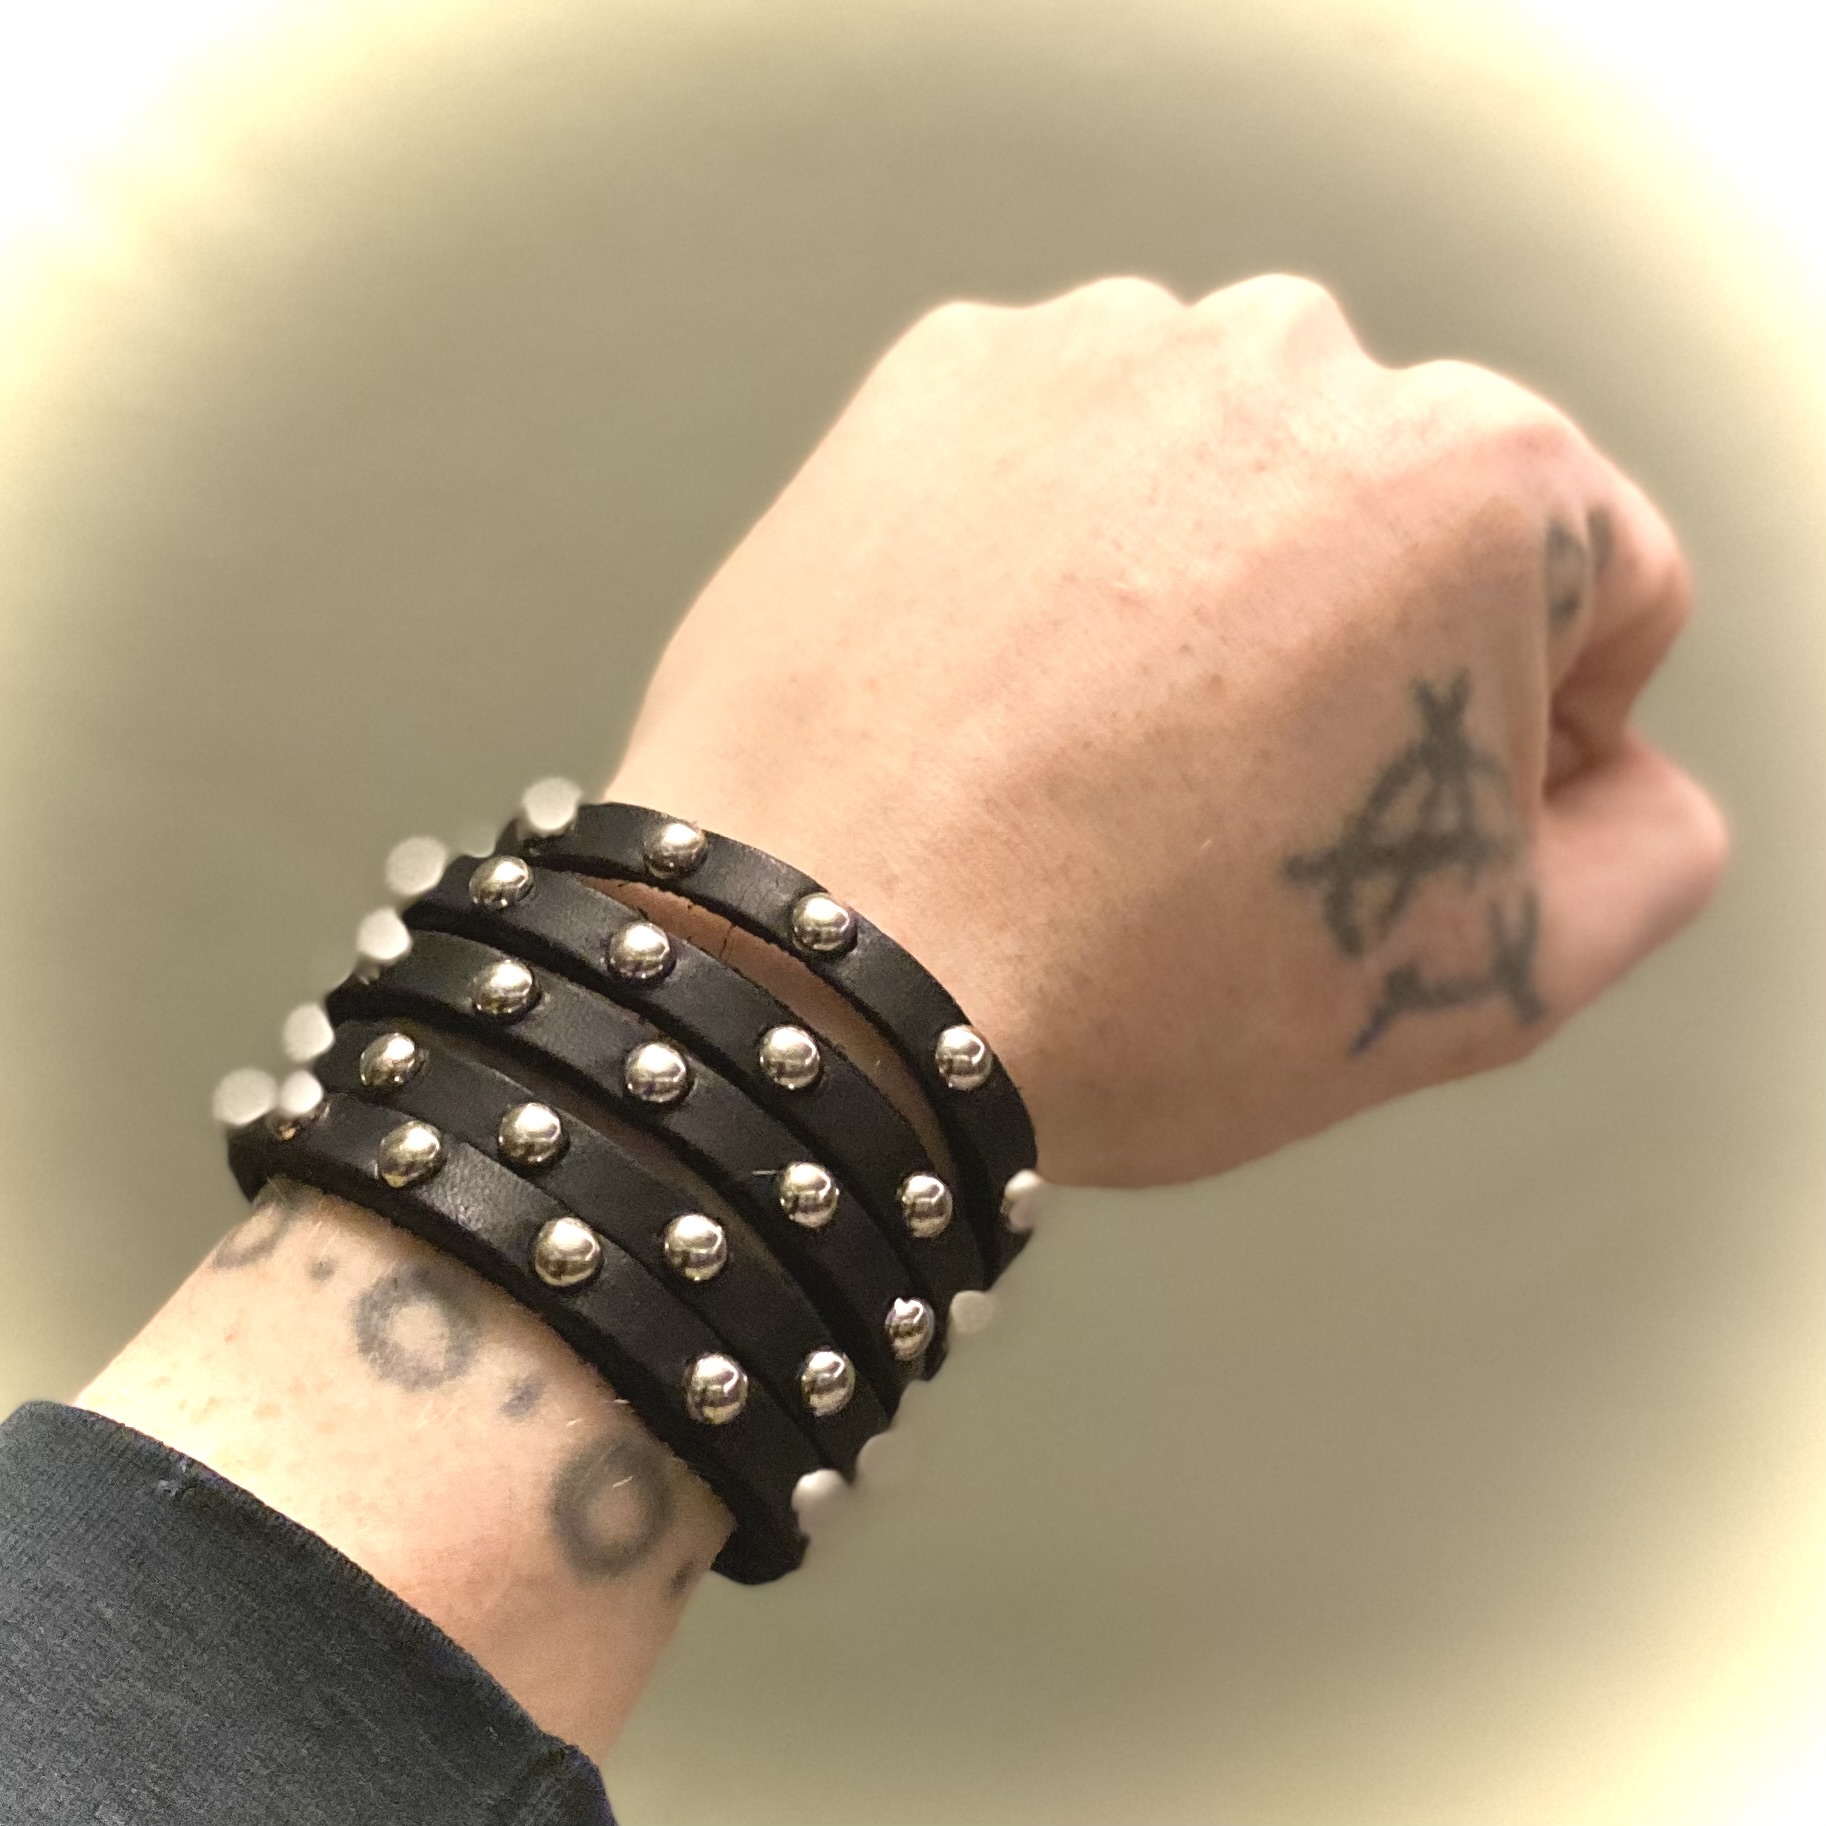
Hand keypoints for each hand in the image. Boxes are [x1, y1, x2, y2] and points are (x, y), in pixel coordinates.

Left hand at [607, 275, 1727, 1186]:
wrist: (819, 967)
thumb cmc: (1139, 983)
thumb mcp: (1483, 977)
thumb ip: (1645, 850)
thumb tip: (1619, 769)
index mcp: (1478, 485)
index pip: (1600, 581)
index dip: (1536, 726)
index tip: (1414, 810)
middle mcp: (1293, 360)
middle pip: (1403, 513)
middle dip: (1364, 647)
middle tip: (1238, 803)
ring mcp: (1096, 353)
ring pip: (1225, 474)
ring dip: (1202, 585)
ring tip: (1102, 749)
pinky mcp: (940, 380)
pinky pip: (1062, 460)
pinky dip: (1057, 552)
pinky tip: (1003, 682)